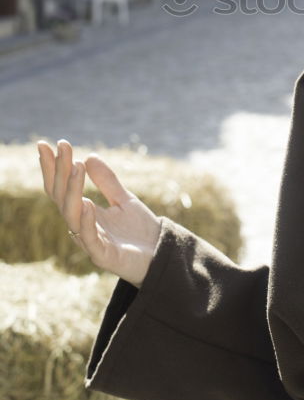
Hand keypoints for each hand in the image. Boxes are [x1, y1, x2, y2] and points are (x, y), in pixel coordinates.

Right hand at [37, 139, 161, 287]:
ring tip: (76, 167)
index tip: (45, 143)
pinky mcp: (104, 256)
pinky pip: (90, 239)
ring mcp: (91, 242)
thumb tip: (89, 156)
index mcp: (84, 213)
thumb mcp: (124, 199)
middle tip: (63, 146)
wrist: (161, 255)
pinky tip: (87, 203)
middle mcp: (82, 227)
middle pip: (62, 198)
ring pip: (72, 216)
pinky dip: (87, 222)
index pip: (61, 189)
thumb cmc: (140, 232)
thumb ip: (107, 182)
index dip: (53, 168)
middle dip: (61, 171)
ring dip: (72, 190)